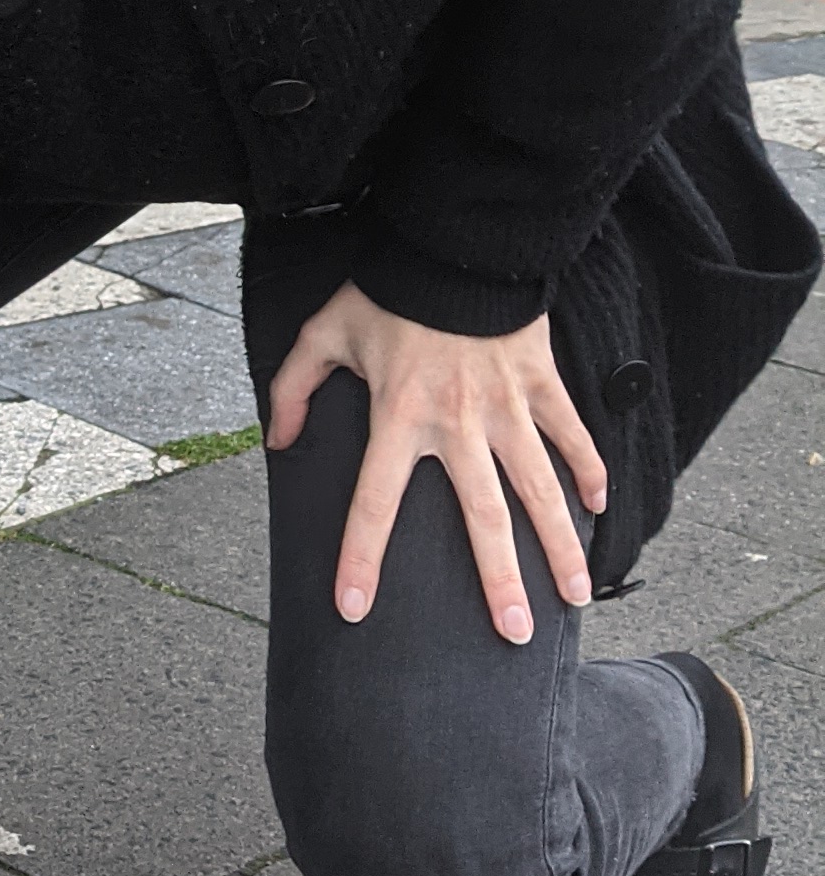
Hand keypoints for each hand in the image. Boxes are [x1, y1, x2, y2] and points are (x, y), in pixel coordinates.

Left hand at [266, 283, 605, 647]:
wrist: (453, 242)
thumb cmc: (385, 291)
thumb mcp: (322, 334)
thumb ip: (293, 390)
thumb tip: (276, 441)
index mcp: (398, 417)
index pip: (373, 504)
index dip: (361, 558)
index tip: (355, 608)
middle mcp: (457, 422)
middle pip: (482, 516)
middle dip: (499, 579)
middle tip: (514, 633)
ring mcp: (507, 405)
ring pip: (540, 487)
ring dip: (560, 543)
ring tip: (576, 594)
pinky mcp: (541, 382)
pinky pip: (571, 434)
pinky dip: (589, 469)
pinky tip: (599, 509)